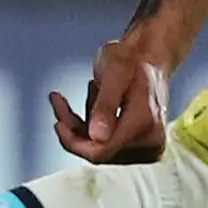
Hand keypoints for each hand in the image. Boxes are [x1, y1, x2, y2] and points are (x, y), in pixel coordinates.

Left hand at [49, 35, 173, 162]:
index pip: (101, 151)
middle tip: (60, 100)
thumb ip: (105, 106)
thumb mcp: (114, 74)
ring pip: (99, 148)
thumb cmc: (131, 59)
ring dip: (83, 124)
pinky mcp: (139, 147)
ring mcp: (146, 148)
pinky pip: (106, 145)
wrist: (150, 55)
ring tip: (93, 89)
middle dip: (75, 128)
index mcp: (145, 126)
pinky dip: (90, 127)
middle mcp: (150, 143)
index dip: (74, 142)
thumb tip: (97, 136)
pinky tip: (91, 100)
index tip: (57, 122)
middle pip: (97, 150)